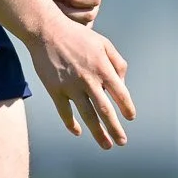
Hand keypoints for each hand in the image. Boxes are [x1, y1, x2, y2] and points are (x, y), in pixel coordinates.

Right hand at [26, 17, 135, 148]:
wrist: (46, 31)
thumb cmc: (77, 36)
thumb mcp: (104, 44)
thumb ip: (118, 63)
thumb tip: (122, 84)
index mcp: (103, 68)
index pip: (120, 94)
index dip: (127, 108)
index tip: (131, 118)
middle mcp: (88, 80)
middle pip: (104, 110)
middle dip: (115, 128)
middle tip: (122, 142)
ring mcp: (70, 86)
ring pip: (86, 115)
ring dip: (97, 132)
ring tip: (106, 145)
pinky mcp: (54, 89)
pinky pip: (64, 111)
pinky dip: (71, 123)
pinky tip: (78, 132)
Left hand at [33, 0, 102, 26]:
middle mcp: (92, 2)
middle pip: (89, 14)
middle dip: (70, 10)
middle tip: (56, 3)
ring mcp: (86, 15)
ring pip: (82, 25)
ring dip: (65, 18)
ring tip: (53, 8)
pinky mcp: (78, 26)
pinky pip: (73, 32)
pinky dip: (62, 26)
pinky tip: (54, 17)